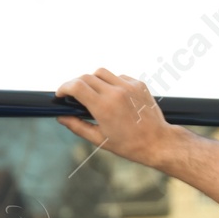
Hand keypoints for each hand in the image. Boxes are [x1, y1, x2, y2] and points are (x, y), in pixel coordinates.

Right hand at [55, 68, 185, 169]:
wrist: (158, 142)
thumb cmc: (129, 145)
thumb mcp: (100, 140)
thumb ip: (78, 126)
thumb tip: (61, 117)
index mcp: (104, 107)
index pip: (76, 86)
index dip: (64, 88)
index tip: (60, 94)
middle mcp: (116, 92)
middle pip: (86, 77)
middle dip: (75, 84)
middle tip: (73, 95)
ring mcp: (128, 86)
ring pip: (101, 73)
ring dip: (92, 81)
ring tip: (93, 95)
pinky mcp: (138, 84)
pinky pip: (118, 77)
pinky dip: (110, 83)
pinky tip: (112, 96)